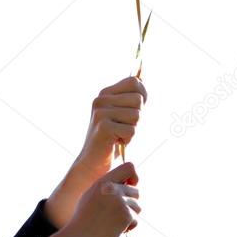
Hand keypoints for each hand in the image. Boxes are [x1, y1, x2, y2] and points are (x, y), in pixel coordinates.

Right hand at [45, 77, 146, 227]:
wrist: (93, 162)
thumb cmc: (114, 137)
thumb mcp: (124, 112)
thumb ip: (133, 96)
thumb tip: (143, 75)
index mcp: (105, 92)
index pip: (135, 82)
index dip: (141, 97)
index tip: (131, 112)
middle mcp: (100, 99)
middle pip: (139, 100)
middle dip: (137, 117)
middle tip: (122, 127)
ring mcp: (100, 112)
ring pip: (137, 115)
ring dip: (132, 129)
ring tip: (118, 134)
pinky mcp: (103, 127)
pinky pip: (132, 130)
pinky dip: (128, 139)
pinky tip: (115, 142)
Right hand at [49, 162, 140, 236]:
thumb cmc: (84, 219)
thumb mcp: (92, 195)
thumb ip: (109, 186)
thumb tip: (129, 182)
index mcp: (104, 181)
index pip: (130, 167)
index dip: (134, 176)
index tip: (129, 187)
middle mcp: (114, 189)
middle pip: (136, 191)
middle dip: (130, 203)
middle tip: (115, 213)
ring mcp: (120, 202)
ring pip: (137, 207)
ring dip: (128, 216)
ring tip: (112, 222)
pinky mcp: (126, 216)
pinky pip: (135, 220)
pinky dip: (128, 226)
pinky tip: (114, 230)